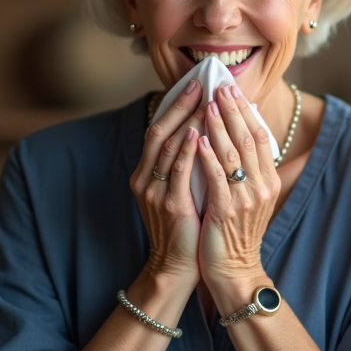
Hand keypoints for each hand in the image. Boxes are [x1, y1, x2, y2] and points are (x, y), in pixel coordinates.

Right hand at [131, 80, 204, 293]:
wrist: (176, 266)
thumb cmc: (183, 229)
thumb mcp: (177, 193)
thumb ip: (182, 167)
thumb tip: (203, 134)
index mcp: (145, 175)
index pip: (157, 130)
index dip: (174, 107)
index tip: (194, 86)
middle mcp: (145, 180)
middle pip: (159, 132)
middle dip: (180, 106)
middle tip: (200, 84)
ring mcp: (155, 192)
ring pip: (168, 147)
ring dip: (188, 121)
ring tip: (206, 101)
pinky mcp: (170, 206)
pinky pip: (178, 171)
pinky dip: (187, 150)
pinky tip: (197, 133)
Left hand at [196, 83, 279, 309]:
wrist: (234, 270)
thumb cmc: (237, 232)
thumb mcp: (252, 199)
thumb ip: (252, 171)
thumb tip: (248, 140)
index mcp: (269, 181)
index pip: (262, 137)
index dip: (247, 112)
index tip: (234, 91)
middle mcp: (262, 187)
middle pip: (249, 139)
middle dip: (233, 111)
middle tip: (220, 88)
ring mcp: (245, 199)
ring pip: (233, 153)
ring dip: (219, 126)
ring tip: (207, 105)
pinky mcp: (226, 211)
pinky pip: (217, 177)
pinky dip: (207, 155)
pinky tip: (197, 139)